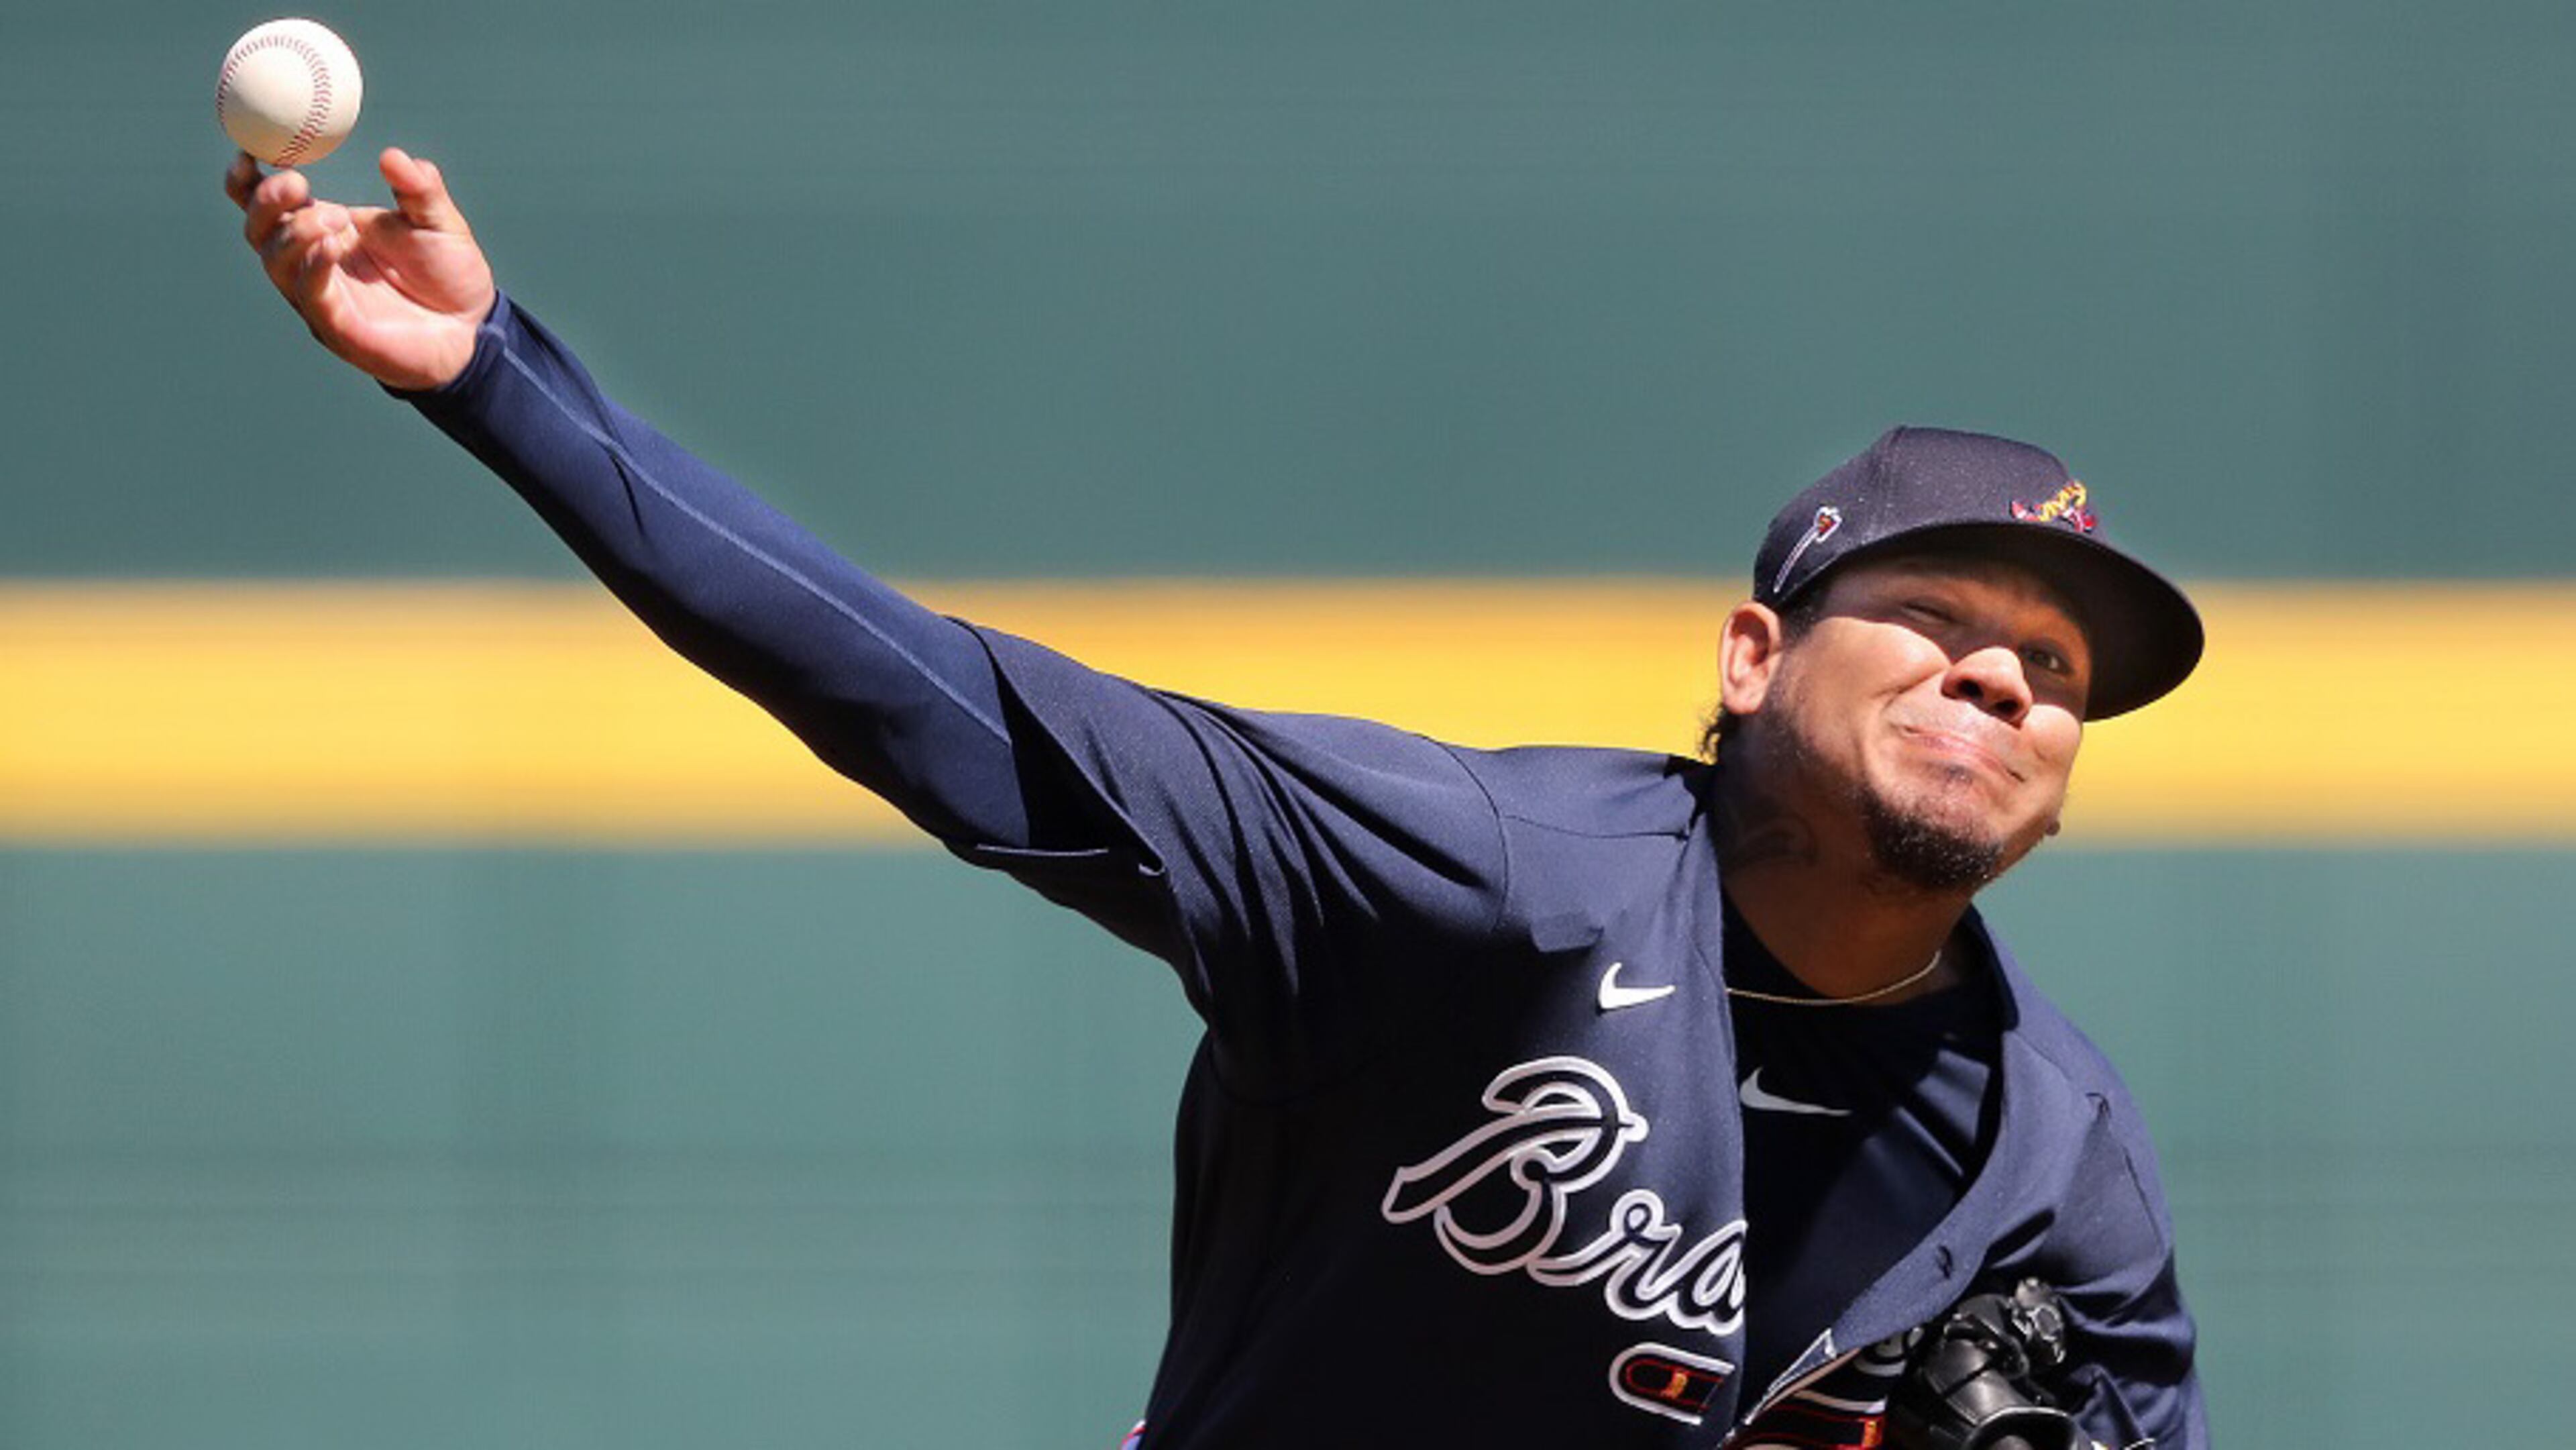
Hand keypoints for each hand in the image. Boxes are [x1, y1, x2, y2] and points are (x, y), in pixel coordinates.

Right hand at [226, 147, 498, 391]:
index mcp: (325, 230)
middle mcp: (312, 263)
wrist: (473, 328)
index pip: (269, 205)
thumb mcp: (438, 221)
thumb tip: (395, 157)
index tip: (250, 153)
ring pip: (277, 263)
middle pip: (260, 231)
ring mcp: (322, 297)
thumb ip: (419, 189)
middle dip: (267, 202)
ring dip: (296, 233)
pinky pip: (311, 295)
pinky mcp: (338, 328)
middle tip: (296, 182)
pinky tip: (332, 246)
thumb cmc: (448, 273)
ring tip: (336, 217)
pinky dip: (314, 267)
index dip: (246, 182)